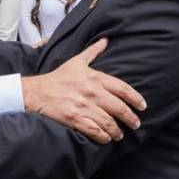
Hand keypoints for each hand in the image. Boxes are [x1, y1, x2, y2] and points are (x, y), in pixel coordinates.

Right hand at [21, 38, 145, 143]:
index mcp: (95, 77)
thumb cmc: (58, 78)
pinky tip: (105, 138)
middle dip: (130, 119)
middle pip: (119, 108)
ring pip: (109, 122)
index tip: (142, 106)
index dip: (136, 99)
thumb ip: (93, 51)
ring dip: (117, 131)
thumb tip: (106, 39)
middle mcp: (92, 92)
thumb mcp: (76, 62)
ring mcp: (83, 106)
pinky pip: (95, 131)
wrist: (36, 92)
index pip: (123, 89)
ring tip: (119, 135)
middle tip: (135, 124)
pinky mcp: (74, 118)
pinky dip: (103, 137)